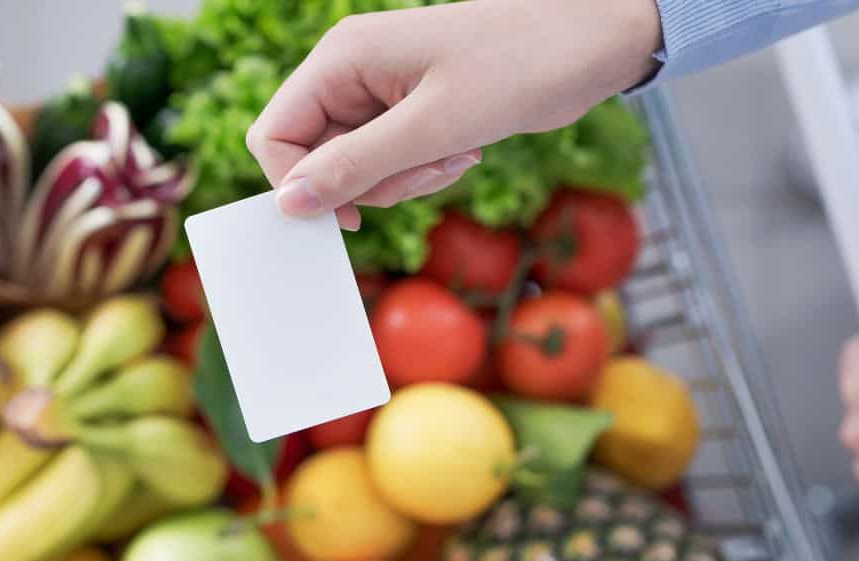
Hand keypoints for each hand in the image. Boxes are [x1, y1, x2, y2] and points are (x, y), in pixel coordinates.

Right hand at [247, 0, 662, 229]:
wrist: (584, 47)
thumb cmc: (514, 68)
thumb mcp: (431, 128)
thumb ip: (354, 166)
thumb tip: (289, 203)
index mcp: (341, 58)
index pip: (275, 134)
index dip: (302, 184)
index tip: (352, 215)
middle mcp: (353, 71)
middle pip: (319, 156)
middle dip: (372, 182)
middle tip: (428, 172)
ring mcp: (383, 90)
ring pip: (360, 165)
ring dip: (405, 179)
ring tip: (456, 155)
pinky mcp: (414, 109)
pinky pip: (395, 159)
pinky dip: (425, 168)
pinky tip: (465, 150)